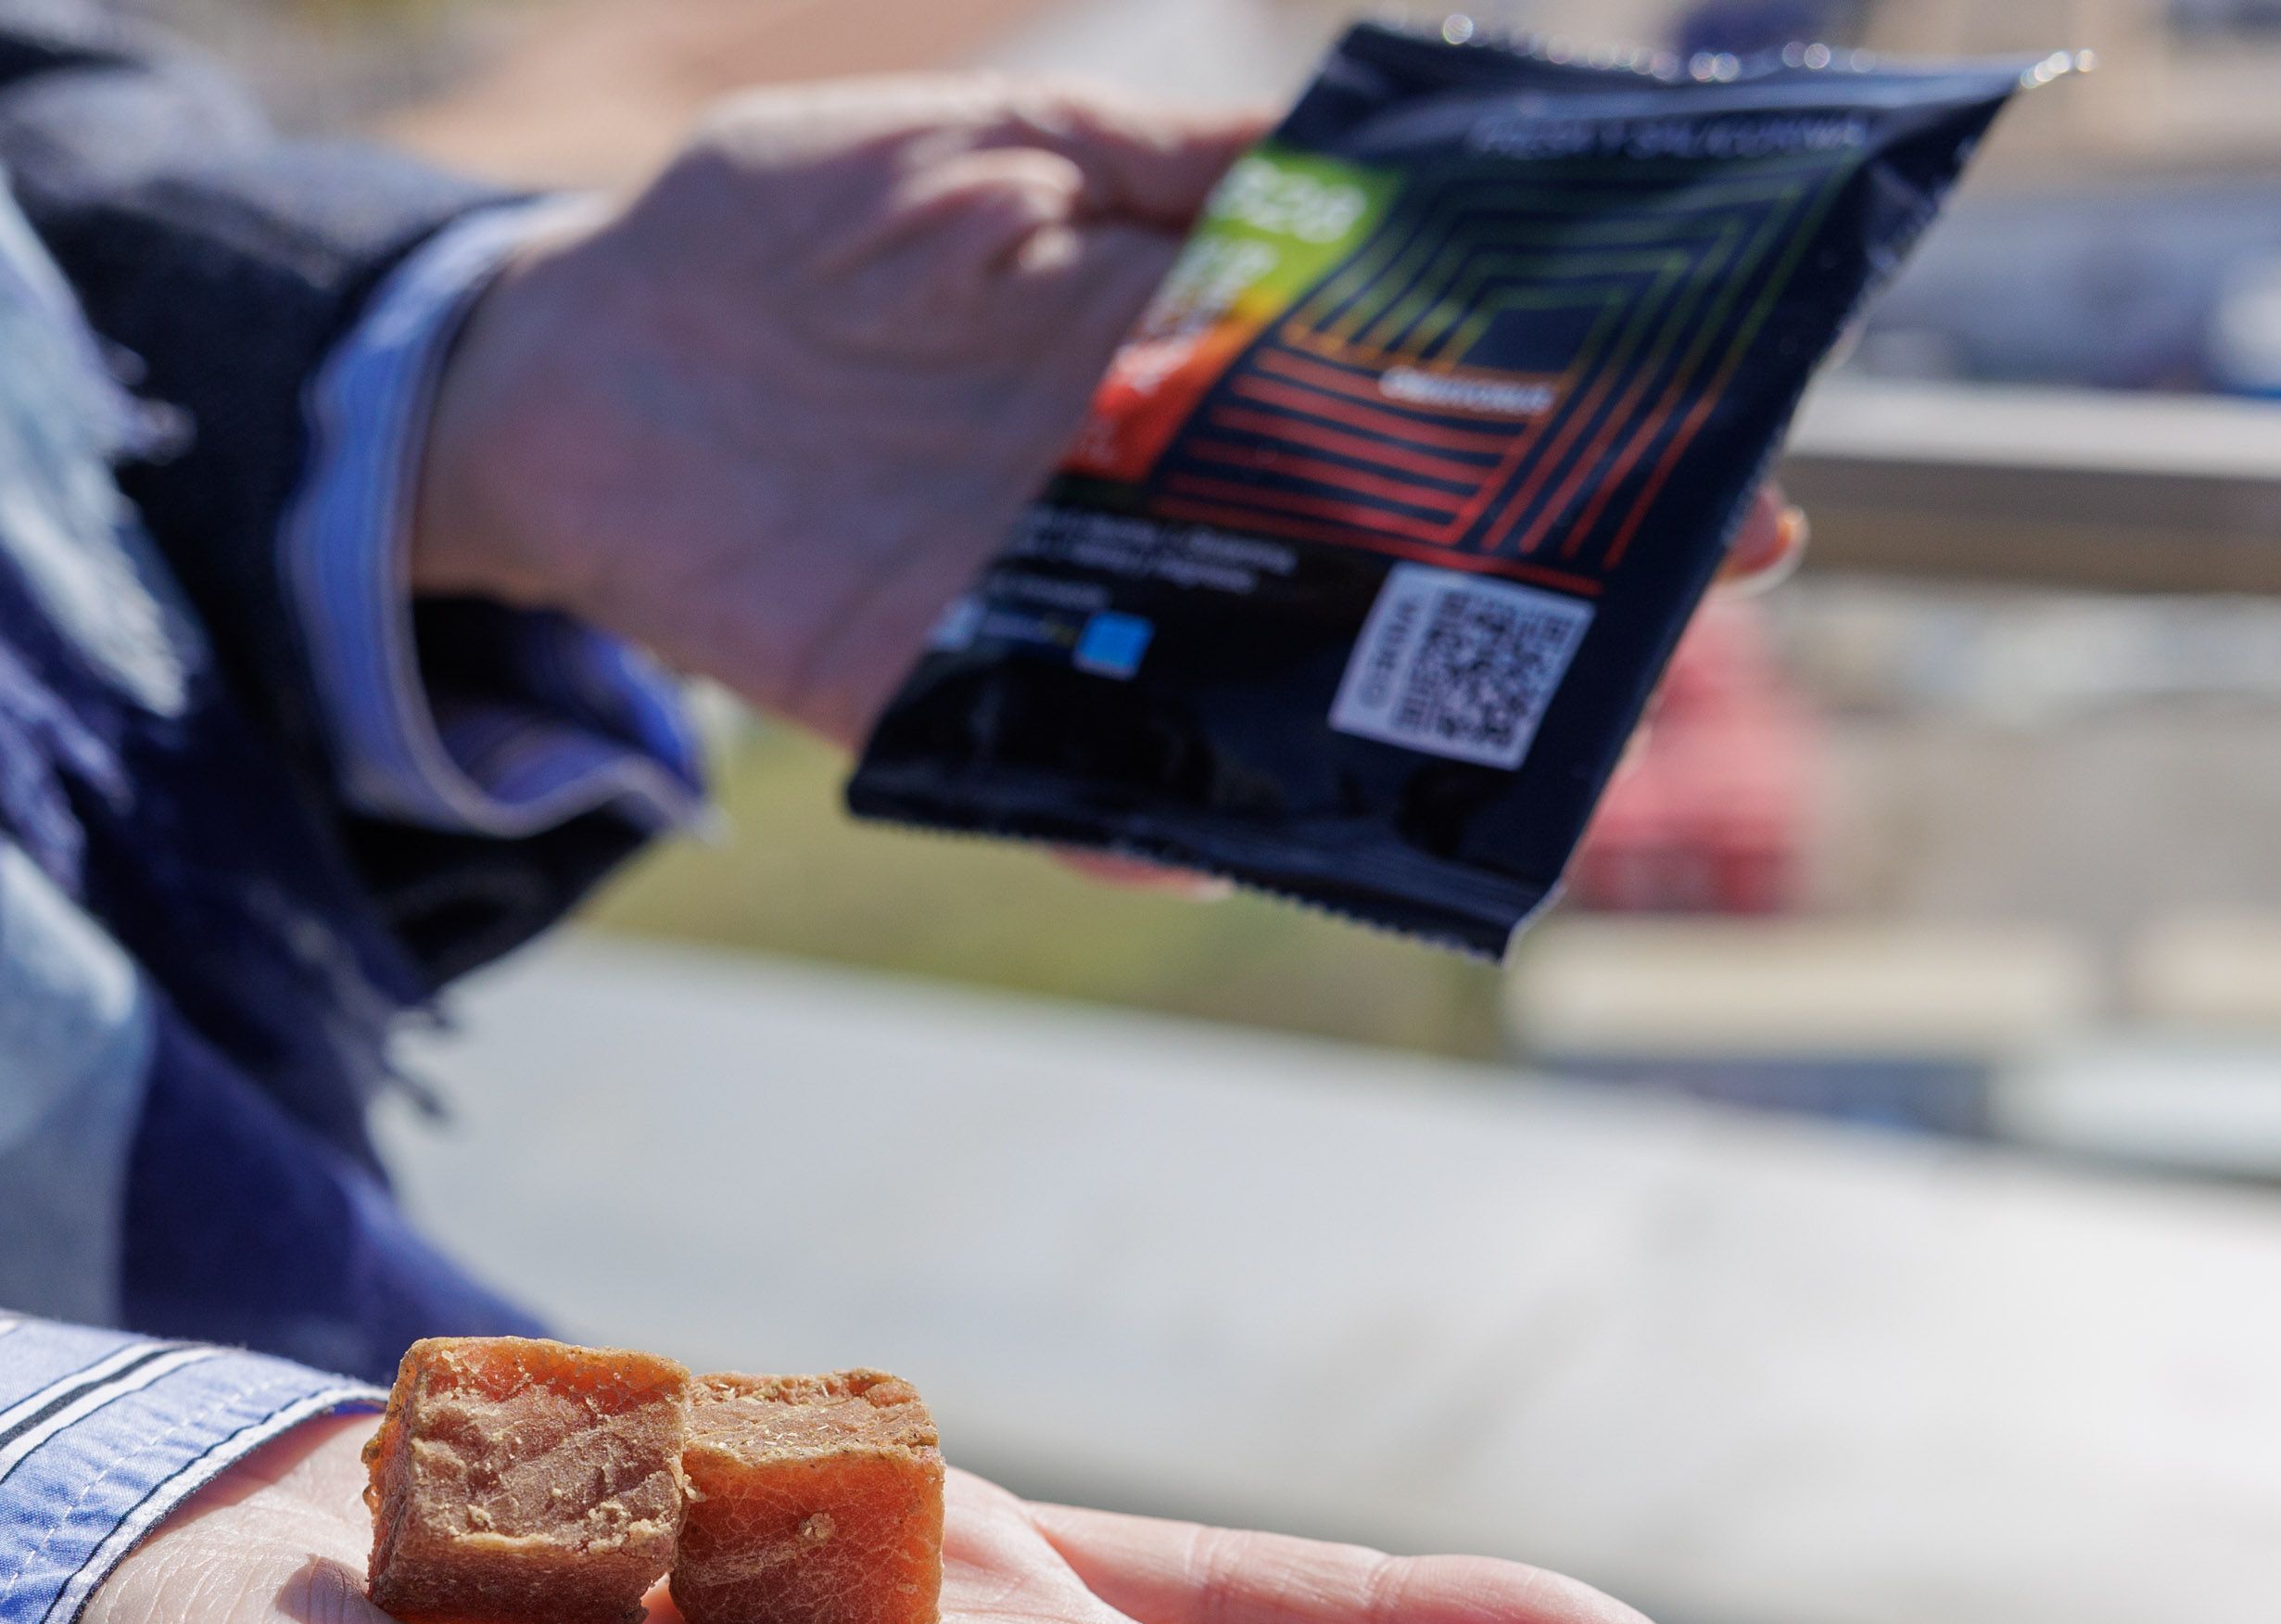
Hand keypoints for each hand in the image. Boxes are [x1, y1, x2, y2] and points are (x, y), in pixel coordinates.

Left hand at [413, 81, 1812, 758]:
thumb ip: (1183, 170)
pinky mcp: (921, 688)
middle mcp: (1137, 494)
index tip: (1718, 458)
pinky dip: (1133, 811)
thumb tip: (1378, 168)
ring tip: (1503, 764)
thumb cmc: (779, 218)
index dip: (1556, 431)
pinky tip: (1223, 829)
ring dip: (1362, 727)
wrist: (562, 345)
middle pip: (1354, 564)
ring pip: (1239, 684)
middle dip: (1507, 598)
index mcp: (1174, 349)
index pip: (1403, 399)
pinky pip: (1054, 770)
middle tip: (1661, 626)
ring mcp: (1038, 604)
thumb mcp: (1004, 137)